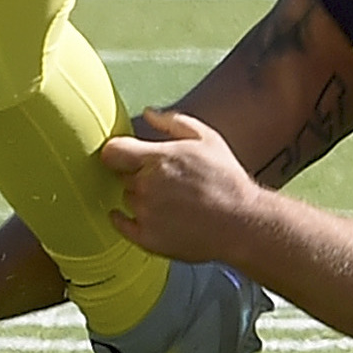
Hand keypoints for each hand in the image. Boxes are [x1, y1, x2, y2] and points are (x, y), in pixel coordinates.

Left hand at [100, 110, 261, 260]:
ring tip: (169, 200)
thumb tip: (148, 113)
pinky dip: (125, 219)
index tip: (127, 155)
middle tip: (162, 178)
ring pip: (127, 198)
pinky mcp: (146, 238)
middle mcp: (146, 186)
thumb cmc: (227, 180)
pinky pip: (121, 225)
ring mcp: (145, 214)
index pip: (112, 152)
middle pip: (121, 175)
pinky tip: (145, 214)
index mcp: (158, 159)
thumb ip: (173, 122)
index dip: (118, 151)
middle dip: (137, 173)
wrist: (241, 223)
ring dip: (140, 196)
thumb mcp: (207, 138)